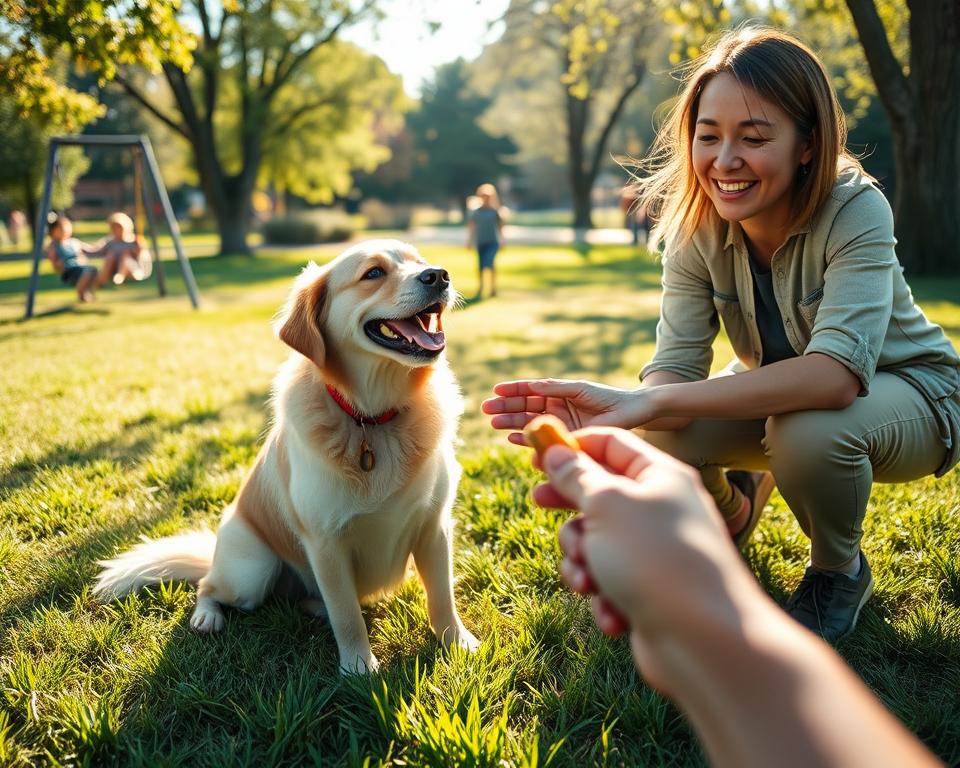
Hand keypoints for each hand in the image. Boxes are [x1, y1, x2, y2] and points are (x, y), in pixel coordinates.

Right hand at [481, 379, 649, 445]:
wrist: (631, 414)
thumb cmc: (609, 399)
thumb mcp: (580, 391)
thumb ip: (557, 391)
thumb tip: (533, 390)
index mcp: (559, 391)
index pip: (531, 389)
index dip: (513, 390)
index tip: (496, 390)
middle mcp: (555, 406)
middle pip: (525, 406)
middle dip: (506, 407)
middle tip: (487, 409)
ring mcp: (558, 422)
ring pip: (529, 421)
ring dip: (511, 422)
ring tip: (494, 423)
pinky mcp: (564, 438)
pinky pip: (541, 438)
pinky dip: (526, 438)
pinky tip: (512, 437)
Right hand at [534, 428, 748, 686]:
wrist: (704, 641)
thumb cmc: (656, 560)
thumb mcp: (607, 506)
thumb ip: (577, 476)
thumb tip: (556, 452)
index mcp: (660, 477)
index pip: (612, 445)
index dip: (573, 447)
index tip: (536, 455)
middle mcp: (660, 510)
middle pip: (600, 493)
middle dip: (569, 506)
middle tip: (538, 503)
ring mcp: (654, 552)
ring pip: (596, 542)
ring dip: (582, 561)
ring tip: (589, 580)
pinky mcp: (648, 590)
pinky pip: (607, 581)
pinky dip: (602, 595)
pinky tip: (613, 613)